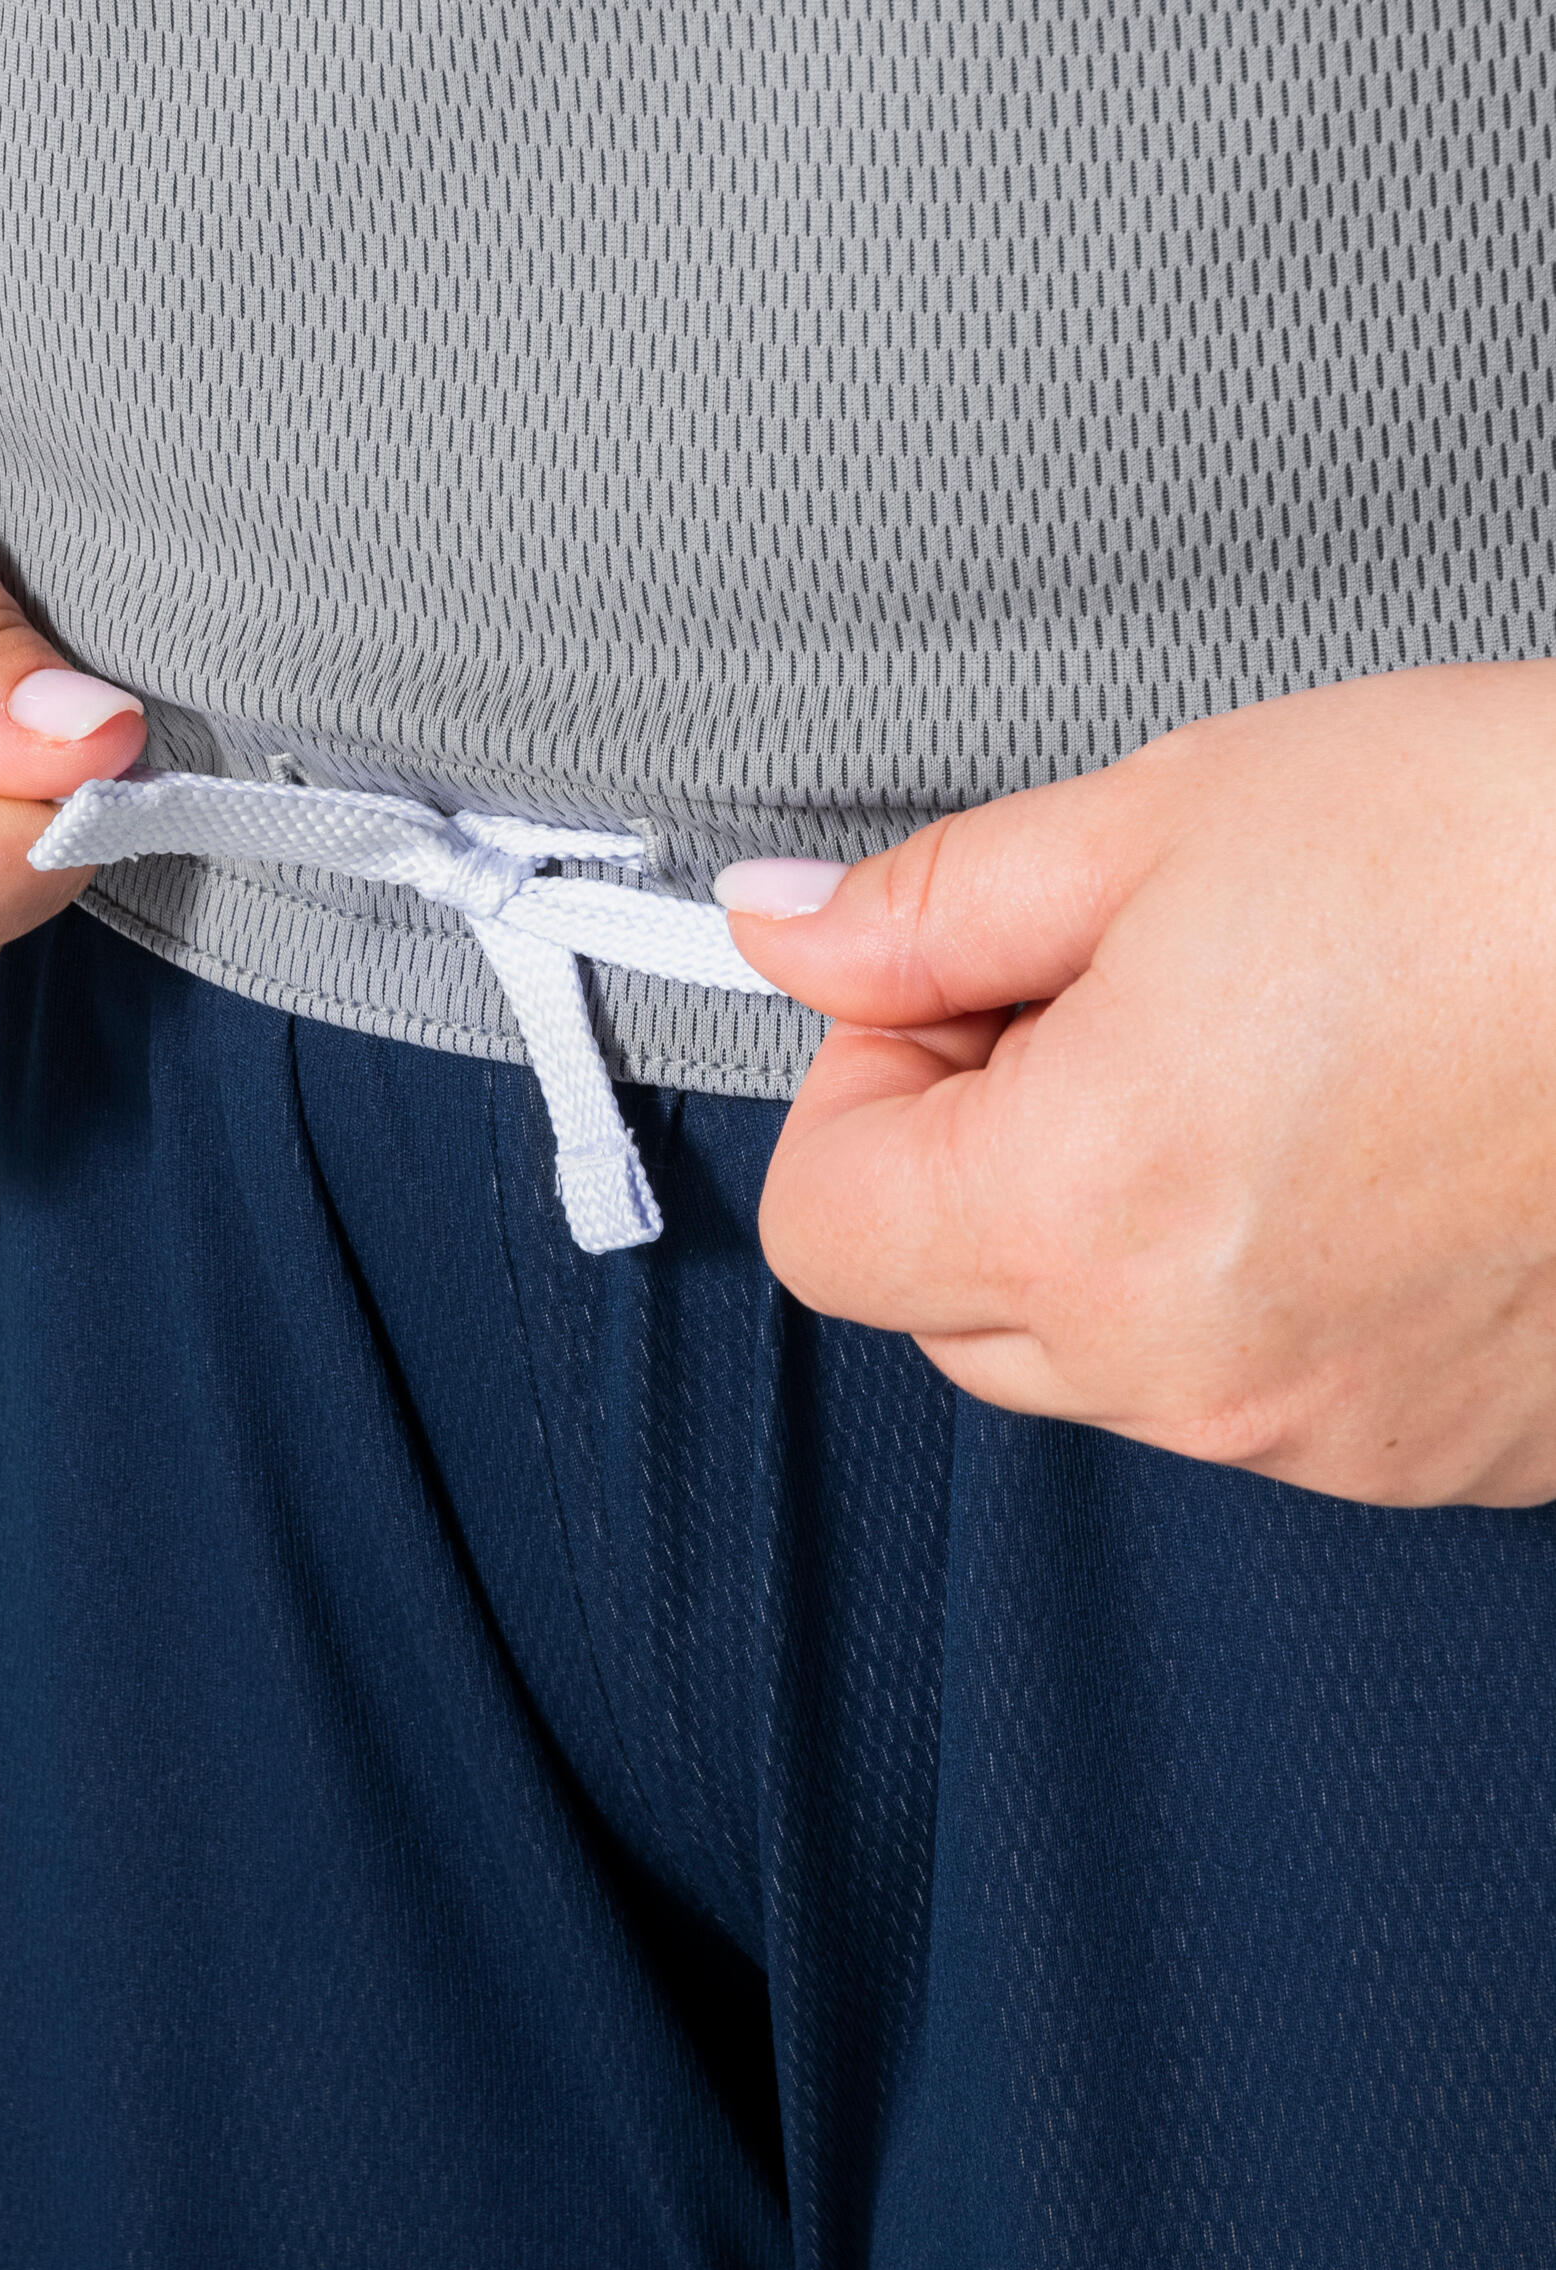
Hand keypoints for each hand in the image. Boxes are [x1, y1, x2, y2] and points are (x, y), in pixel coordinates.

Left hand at [717, 664, 1555, 1506]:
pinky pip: (1259, 1388)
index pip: (823, 1226)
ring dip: (1112, 1221)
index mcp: (1087, 1211)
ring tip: (1259, 1060)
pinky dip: (1255, 1286)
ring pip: (1099, 1355)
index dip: (862, 1087)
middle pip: (945, 1306)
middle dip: (970, 1158)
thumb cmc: (1525, 855)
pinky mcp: (1447, 1449)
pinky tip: (1360, 1149)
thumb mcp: (1163, 820)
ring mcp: (1334, 1430)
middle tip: (1095, 1007)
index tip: (948, 1000)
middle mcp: (1199, 1364)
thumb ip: (931, 910)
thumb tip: (788, 937)